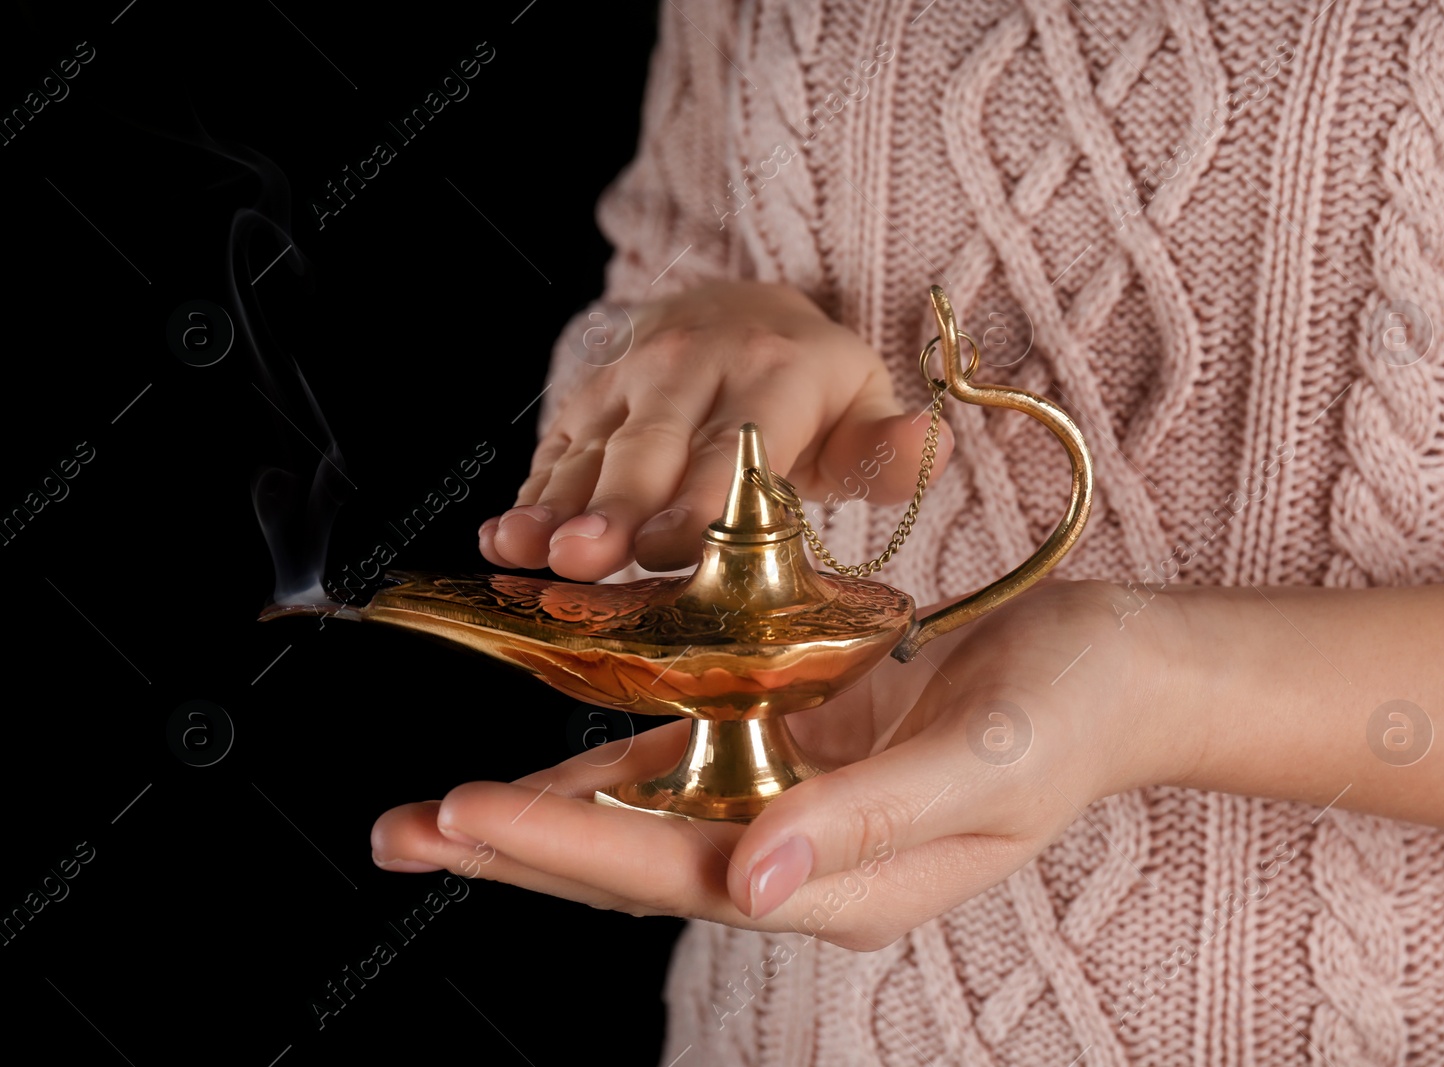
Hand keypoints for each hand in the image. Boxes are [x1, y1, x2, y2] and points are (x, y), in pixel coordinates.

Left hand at [369, 580, 1191, 949]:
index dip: (565, 845)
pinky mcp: (798, 756)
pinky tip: (547, 762)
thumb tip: (747, 884)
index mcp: (842, 884)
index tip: (468, 812)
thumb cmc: (1064, 715)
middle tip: (402, 837)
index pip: (676, 873)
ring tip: (433, 820)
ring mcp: (794, 810)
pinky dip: (612, 762)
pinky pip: (687, 764)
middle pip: (632, 864)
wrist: (1113, 671)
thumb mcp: (978, 768)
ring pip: (643, 822)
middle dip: (515, 850)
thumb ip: (865, 825)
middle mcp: (801, 858)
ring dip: (540, 816)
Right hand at [478, 280, 951, 580]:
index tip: (668, 550)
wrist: (745, 310)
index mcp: (774, 375)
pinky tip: (499, 541)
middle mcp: (695, 367)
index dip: (698, 501)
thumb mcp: (864, 405)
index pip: (734, 447)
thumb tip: (928, 450)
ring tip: (523, 551)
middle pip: (651, 449)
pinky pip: (557, 446)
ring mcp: (634, 379)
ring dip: (555, 504)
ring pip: (592, 448)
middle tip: (582, 559)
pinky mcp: (590, 396)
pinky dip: (529, 493)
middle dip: (615, 507)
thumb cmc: (812, 387)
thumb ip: (892, 448)